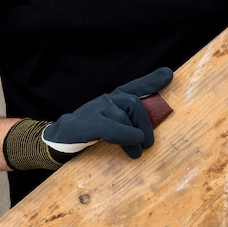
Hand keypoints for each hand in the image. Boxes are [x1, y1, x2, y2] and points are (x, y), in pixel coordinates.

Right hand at [43, 67, 172, 157]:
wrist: (59, 140)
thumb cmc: (89, 133)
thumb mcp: (112, 126)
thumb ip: (129, 126)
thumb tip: (146, 138)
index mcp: (113, 100)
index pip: (134, 88)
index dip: (151, 81)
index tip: (168, 74)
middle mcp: (106, 100)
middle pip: (133, 103)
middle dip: (144, 123)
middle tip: (147, 143)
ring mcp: (95, 110)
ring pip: (122, 115)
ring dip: (134, 136)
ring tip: (136, 152)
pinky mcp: (86, 124)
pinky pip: (109, 127)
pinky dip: (125, 134)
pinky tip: (134, 141)